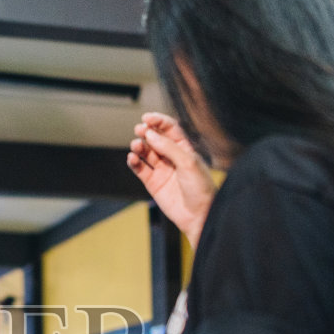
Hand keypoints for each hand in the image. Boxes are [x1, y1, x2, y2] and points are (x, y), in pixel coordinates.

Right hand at [128, 112, 214, 245]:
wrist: (199, 215)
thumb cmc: (201, 189)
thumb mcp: (188, 162)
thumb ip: (168, 147)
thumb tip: (150, 134)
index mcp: (185, 149)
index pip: (170, 129)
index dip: (158, 121)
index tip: (147, 118)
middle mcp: (172, 158)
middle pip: (155, 139)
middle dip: (146, 132)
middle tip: (140, 130)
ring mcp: (162, 170)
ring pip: (146, 153)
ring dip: (139, 147)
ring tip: (136, 146)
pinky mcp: (153, 183)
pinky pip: (140, 169)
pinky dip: (134, 162)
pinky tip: (132, 158)